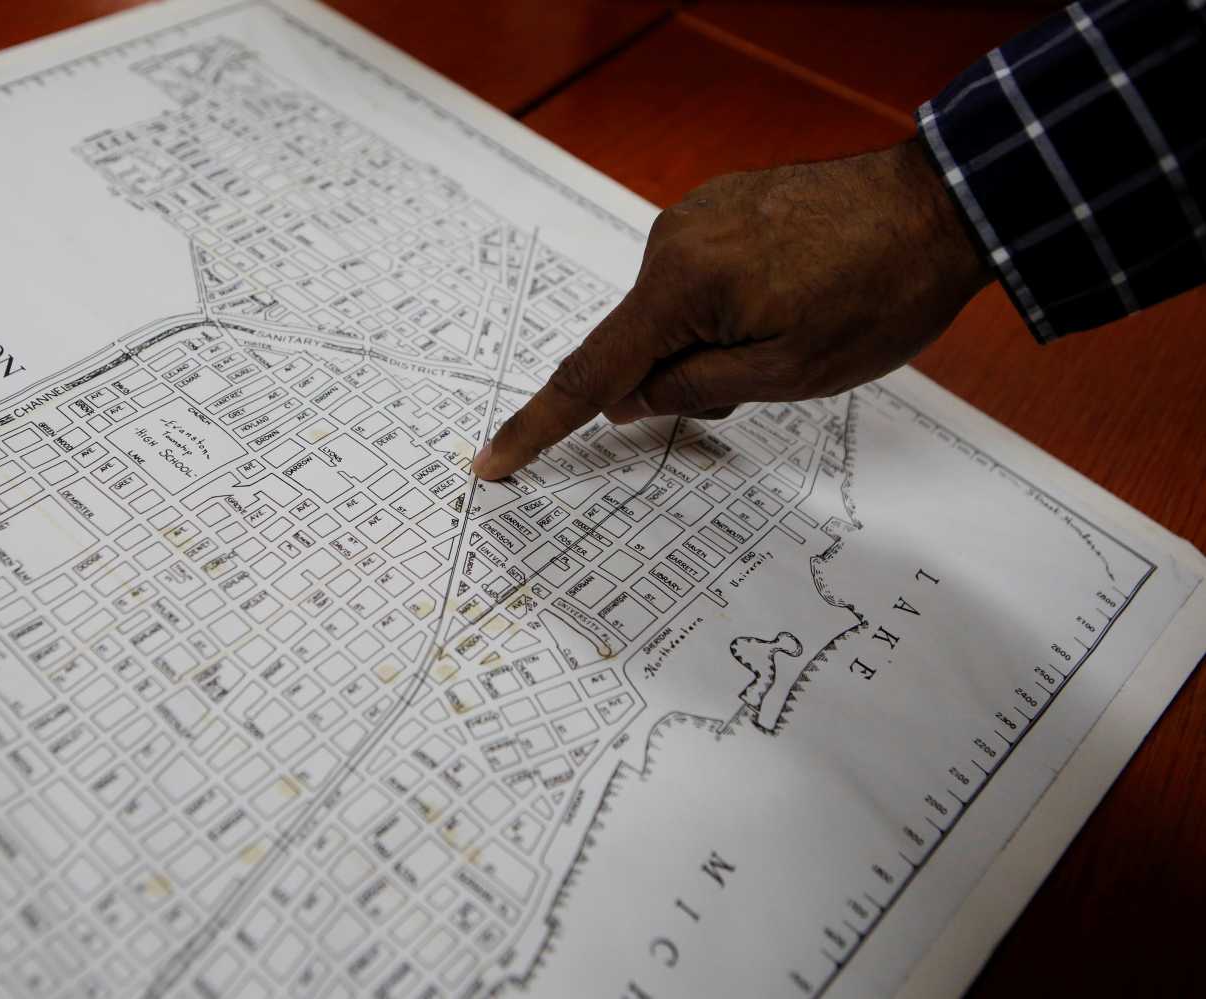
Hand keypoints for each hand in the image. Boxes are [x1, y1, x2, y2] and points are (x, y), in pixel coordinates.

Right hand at [472, 139, 991, 479]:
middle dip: (680, 378)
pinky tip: (787, 297)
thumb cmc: (878, 294)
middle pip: (639, 343)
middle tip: (766, 376)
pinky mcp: (721, 205)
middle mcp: (672, 240)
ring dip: (709, 341)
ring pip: (671, 313)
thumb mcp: (789, 372)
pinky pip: (695, 277)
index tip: (491, 462)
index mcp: (682, 284)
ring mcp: (696, 215)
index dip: (540, 426)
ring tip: (793, 328)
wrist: (942, 204)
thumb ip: (695, 390)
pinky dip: (720, 307)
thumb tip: (627, 400)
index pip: (592, 373)